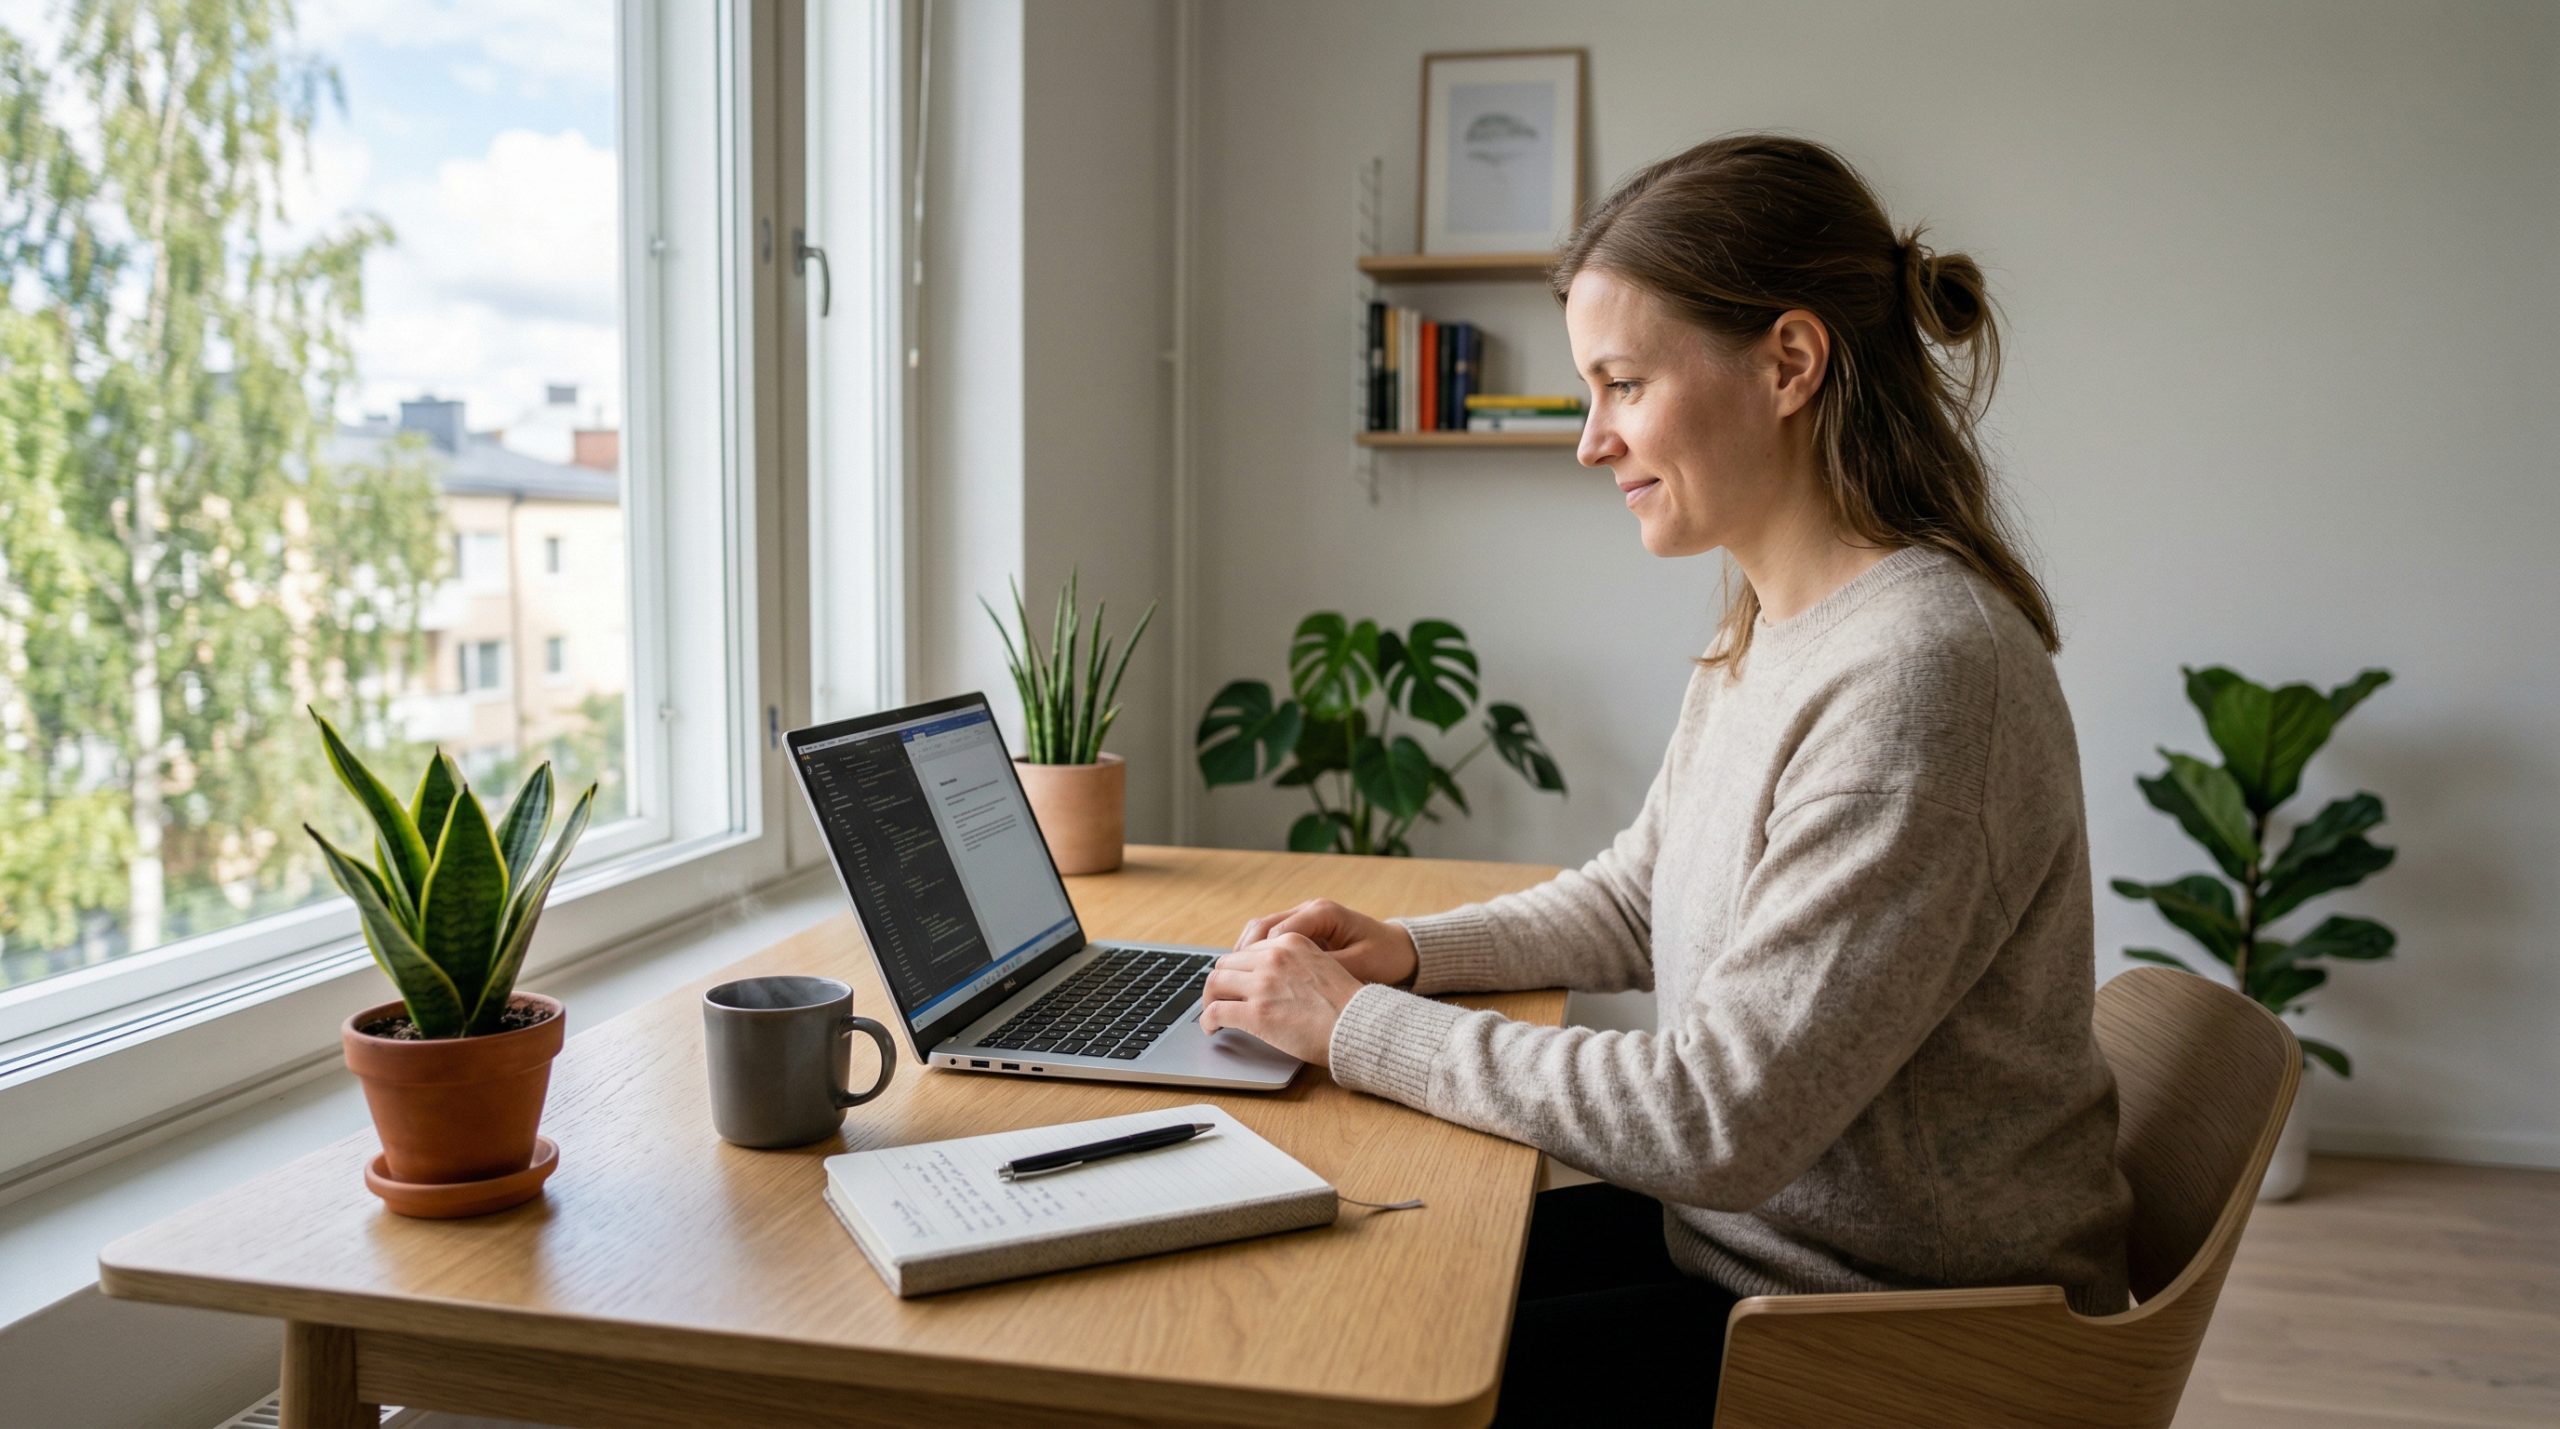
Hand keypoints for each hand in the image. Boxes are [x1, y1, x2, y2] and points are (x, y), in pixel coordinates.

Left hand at [1197, 933, 1366, 1066]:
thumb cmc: (1347, 1005)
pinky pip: (1215, 1011)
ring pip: (1215, 984)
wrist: (1359, 1026)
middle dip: (1221, 983)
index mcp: (1291, 941)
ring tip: (1213, 1014)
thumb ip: (1296, 964)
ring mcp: (1263, 984)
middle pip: (1227, 964)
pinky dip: (1208, 1020)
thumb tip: (1274, 979)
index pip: (1249, 950)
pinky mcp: (1256, 1013)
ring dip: (1210, 999)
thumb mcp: (1324, 965)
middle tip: (1220, 999)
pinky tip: (1213, 1029)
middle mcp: (1274, 957)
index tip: (1236, 983)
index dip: (1238, 969)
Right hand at [1232, 898, 1419, 988]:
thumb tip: (1291, 983)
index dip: (1256, 957)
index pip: (1278, 931)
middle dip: (1241, 955)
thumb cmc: (1385, 958)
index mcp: (1322, 913)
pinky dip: (1256, 956)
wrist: (1403, 951)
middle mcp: (1309, 910)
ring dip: (1244, 955)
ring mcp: (1305, 918)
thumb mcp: (1359, 967)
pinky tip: (1248, 977)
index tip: (1242, 980)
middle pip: (1261, 926)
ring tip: (1229, 981)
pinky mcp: (1304, 931)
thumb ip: (1325, 971)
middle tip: (1224, 983)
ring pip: (1261, 930)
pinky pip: (1270, 938)